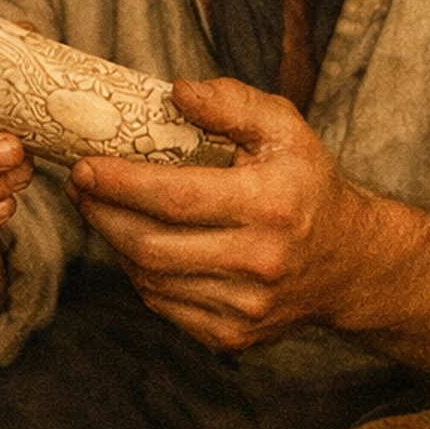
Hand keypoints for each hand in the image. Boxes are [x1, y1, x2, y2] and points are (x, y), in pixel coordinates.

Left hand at [69, 77, 368, 352]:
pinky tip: (136, 243)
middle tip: (80, 185)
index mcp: (270, 206)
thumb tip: (177, 92)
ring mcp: (244, 307)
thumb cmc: (307, 185)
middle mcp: (258, 262)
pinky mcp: (231, 336)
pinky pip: (162, 305)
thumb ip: (232, 104)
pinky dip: (139, 273)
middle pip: (150, 246)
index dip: (120, 184)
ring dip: (115, 242)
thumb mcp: (285, 129)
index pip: (175, 198)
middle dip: (102, 214)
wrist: (349, 262)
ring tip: (102, 209)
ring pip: (149, 279)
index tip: (85, 165)